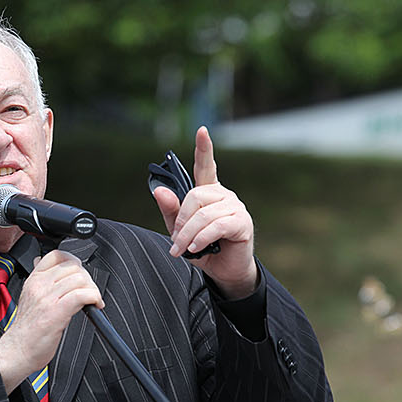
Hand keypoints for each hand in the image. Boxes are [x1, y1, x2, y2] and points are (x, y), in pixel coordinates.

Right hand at [0, 249, 98, 392]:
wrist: (17, 351)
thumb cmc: (25, 332)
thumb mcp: (30, 299)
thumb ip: (42, 285)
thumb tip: (52, 272)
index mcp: (34, 280)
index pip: (57, 255)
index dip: (74, 261)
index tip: (80, 274)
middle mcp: (40, 285)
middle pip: (73, 266)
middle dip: (87, 279)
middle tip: (89, 292)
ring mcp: (48, 297)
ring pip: (80, 279)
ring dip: (93, 289)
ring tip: (93, 301)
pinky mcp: (57, 311)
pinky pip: (82, 294)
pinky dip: (94, 298)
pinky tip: (95, 306)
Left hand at [149, 126, 257, 299]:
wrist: (225, 271)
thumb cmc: (204, 248)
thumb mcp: (180, 230)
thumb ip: (170, 211)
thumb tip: (159, 191)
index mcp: (209, 192)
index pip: (205, 166)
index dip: (204, 148)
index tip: (202, 130)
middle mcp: (224, 195)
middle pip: (195, 196)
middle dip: (180, 220)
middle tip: (174, 242)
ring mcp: (235, 207)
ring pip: (204, 214)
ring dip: (188, 235)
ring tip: (182, 250)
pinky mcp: (242, 223)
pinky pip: (216, 226)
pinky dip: (202, 238)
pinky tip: (196, 248)